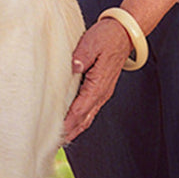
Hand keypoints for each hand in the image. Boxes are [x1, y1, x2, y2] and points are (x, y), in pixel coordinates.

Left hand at [62, 17, 134, 141]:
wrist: (125, 33)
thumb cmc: (107, 37)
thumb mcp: (92, 42)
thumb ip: (81, 57)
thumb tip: (72, 68)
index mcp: (98, 85)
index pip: (79, 110)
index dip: (67, 123)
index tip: (54, 133)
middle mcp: (102, 93)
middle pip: (83, 119)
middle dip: (69, 132)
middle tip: (53, 144)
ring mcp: (103, 92)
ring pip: (87, 117)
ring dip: (75, 129)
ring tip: (61, 140)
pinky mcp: (101, 89)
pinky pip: (90, 109)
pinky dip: (80, 120)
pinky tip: (73, 124)